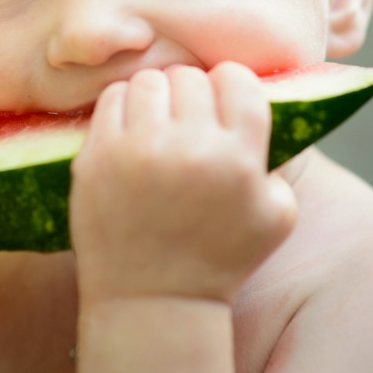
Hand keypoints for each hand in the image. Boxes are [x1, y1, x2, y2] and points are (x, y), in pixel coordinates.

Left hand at [71, 62, 297, 304]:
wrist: (153, 297)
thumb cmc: (217, 258)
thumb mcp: (276, 216)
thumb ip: (274, 159)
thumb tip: (253, 107)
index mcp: (238, 158)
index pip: (236, 79)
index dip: (230, 85)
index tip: (221, 100)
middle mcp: (188, 148)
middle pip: (189, 76)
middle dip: (190, 91)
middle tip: (185, 116)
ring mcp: (137, 150)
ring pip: (147, 80)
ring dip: (155, 94)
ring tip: (156, 120)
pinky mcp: (96, 156)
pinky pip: (110, 100)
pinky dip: (122, 105)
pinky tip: (129, 128)